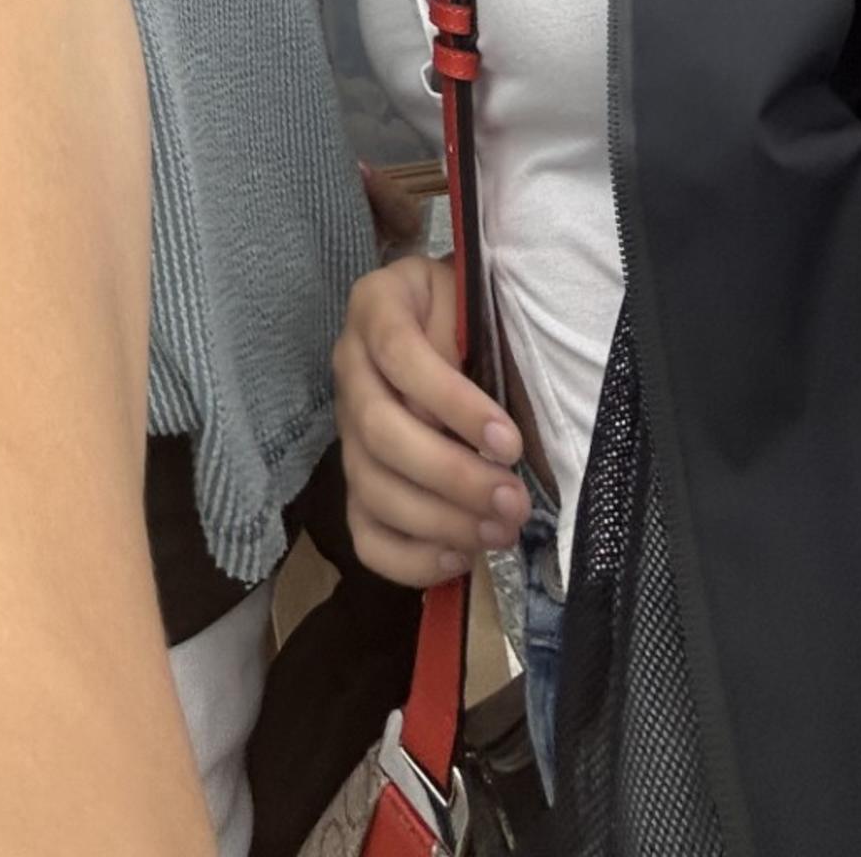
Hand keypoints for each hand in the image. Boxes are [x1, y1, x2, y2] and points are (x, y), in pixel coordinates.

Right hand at [334, 254, 529, 587]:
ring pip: (371, 486)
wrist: (454, 322)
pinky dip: (409, 557)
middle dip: (452, 475)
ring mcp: (347, 428)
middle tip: (513, 502)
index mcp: (376, 305)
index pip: (399, 353)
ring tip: (501, 532)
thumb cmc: (477, 311)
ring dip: (440, 520)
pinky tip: (458, 558)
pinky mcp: (356, 481)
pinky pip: (364, 533)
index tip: (509, 442)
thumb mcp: (480, 303)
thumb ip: (480, 340)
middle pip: (378, 432)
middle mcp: (349, 366)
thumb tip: (492, 432)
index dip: (453, 403)